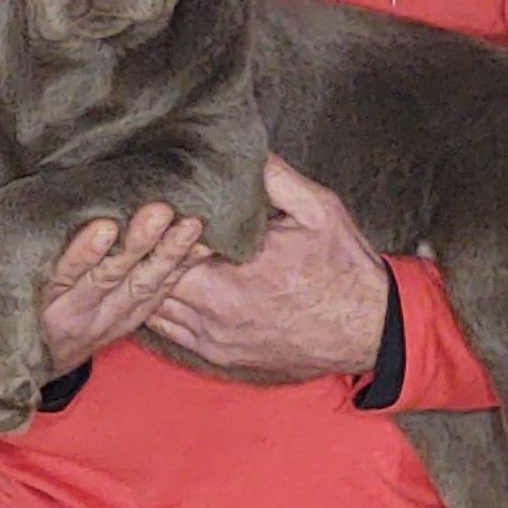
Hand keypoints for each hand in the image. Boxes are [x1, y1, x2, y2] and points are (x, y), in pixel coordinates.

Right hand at [0, 205, 207, 377]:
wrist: (17, 383)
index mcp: (41, 304)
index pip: (64, 276)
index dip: (83, 253)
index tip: (103, 226)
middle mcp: (78, 312)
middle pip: (112, 276)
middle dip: (137, 243)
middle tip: (158, 211)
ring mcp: (108, 317)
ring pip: (143, 283)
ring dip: (168, 252)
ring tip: (187, 220)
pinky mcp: (129, 318)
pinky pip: (160, 293)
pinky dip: (181, 266)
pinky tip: (201, 239)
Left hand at [145, 154, 387, 380]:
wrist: (369, 329)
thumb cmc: (344, 268)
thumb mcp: (318, 210)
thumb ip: (274, 177)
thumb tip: (243, 149)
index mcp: (230, 279)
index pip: (163, 250)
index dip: (152, 225)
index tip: (151, 202)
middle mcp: (214, 317)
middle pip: (150, 284)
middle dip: (144, 254)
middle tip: (137, 225)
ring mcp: (214, 342)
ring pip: (152, 312)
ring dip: (147, 283)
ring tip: (144, 254)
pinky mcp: (219, 357)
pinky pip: (169, 334)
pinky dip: (159, 310)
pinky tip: (161, 285)